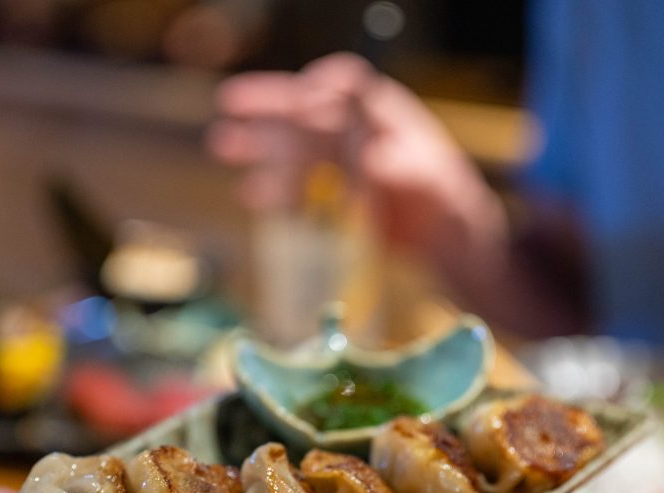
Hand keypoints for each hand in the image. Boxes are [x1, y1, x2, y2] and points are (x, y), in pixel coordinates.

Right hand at [208, 52, 508, 286]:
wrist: (442, 233)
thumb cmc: (441, 197)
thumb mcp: (423, 178)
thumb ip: (394, 167)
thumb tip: (369, 160)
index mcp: (380, 112)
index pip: (345, 87)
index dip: (319, 88)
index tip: (300, 97)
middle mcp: (352, 129)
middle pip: (304, 109)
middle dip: (267, 106)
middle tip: (228, 103)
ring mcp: (338, 160)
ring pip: (291, 145)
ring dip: (257, 144)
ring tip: (221, 143)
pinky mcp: (331, 192)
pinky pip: (295, 187)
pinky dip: (273, 189)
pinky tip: (248, 193)